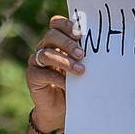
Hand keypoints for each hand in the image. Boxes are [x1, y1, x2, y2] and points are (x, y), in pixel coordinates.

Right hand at [26, 15, 86, 131]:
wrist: (59, 109)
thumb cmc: (74, 86)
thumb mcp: (80, 68)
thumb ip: (84, 58)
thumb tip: (102, 50)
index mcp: (56, 41)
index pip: (56, 24)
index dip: (66, 25)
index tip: (81, 33)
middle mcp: (44, 47)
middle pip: (51, 35)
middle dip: (68, 44)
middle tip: (82, 54)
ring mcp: (36, 61)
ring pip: (46, 54)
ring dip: (65, 61)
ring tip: (81, 71)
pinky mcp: (32, 76)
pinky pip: (43, 73)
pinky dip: (57, 78)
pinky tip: (68, 85)